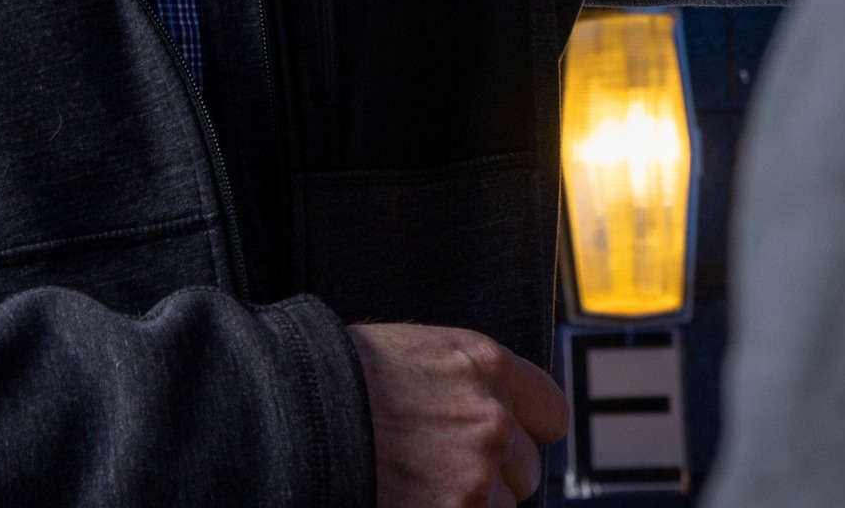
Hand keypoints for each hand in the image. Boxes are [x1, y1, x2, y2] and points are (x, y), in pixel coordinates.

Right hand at [351, 322, 568, 507]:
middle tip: (440, 468)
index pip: (551, 412)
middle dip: (492, 474)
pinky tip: (409, 497)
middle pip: (526, 469)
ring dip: (468, 503)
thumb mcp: (414, 353)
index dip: (524, 431)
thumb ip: (465, 381)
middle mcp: (493, 421)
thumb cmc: (338, 379)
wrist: (293, 413)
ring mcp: (476, 477)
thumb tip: (488, 411)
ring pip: (499, 507)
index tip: (504, 441)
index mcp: (485, 365)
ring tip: (416, 485)